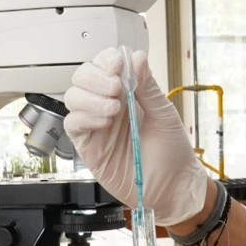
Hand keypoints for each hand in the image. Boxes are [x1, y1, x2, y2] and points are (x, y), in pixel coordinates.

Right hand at [63, 48, 207, 225]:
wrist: (173, 187)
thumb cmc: (173, 153)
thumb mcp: (165, 114)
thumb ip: (148, 87)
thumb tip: (137, 58)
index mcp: (128, 93)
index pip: (105, 65)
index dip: (106, 59)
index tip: (118, 63)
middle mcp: (108, 105)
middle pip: (83, 76)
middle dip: (96, 76)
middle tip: (116, 86)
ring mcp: (96, 125)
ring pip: (73, 97)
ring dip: (91, 97)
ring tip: (115, 108)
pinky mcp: (88, 146)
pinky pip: (72, 124)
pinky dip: (85, 117)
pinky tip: (105, 122)